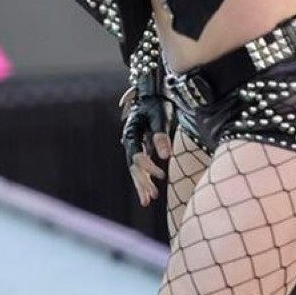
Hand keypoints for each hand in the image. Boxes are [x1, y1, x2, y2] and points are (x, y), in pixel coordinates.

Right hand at [120, 82, 170, 206]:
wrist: (154, 92)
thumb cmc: (157, 103)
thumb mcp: (160, 117)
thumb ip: (161, 136)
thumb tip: (166, 156)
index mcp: (131, 132)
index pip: (137, 156)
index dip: (148, 168)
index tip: (162, 176)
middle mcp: (129, 140)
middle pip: (133, 166)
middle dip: (142, 182)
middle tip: (152, 197)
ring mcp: (134, 145)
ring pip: (135, 169)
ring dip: (142, 184)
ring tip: (148, 202)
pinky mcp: (141, 147)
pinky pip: (140, 167)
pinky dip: (145, 179)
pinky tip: (150, 193)